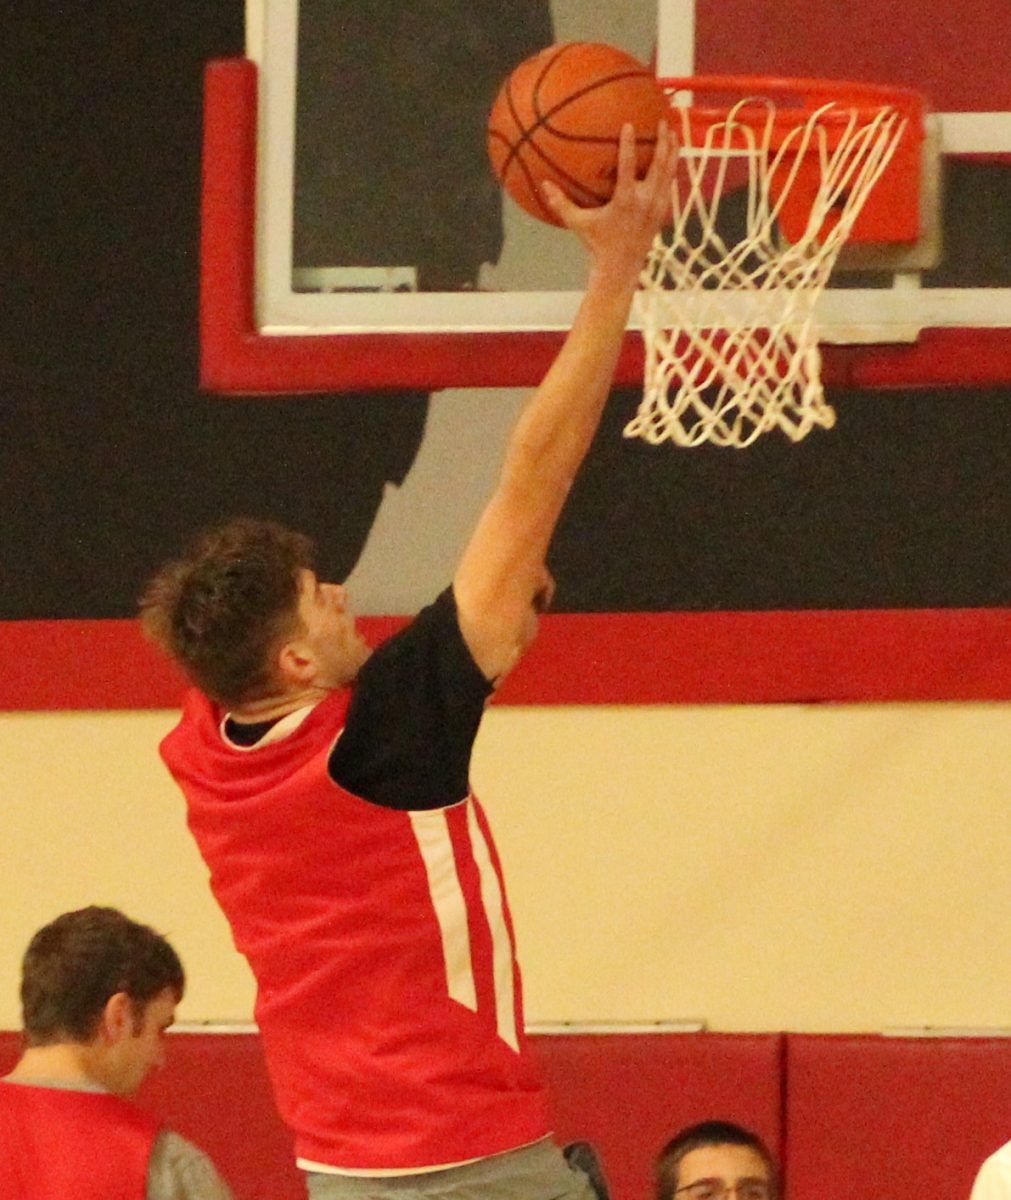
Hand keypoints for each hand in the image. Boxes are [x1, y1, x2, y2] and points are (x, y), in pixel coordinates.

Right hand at [541, 119, 676, 282]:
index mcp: (625, 201)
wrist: (620, 270)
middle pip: (660, 164)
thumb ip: (561, 204)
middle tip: (661, 120)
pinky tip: (670, 158)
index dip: (629, 144)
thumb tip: (543, 184)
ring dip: (672, 151)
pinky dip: (670, 169)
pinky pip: (669, 185)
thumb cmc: (596, 246)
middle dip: (663, 141)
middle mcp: (645, 201)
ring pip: (669, 173)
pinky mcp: (661, 214)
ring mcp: (656, 207)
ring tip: (672, 132)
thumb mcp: (577, 224)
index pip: (629, 166)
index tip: (629, 124)